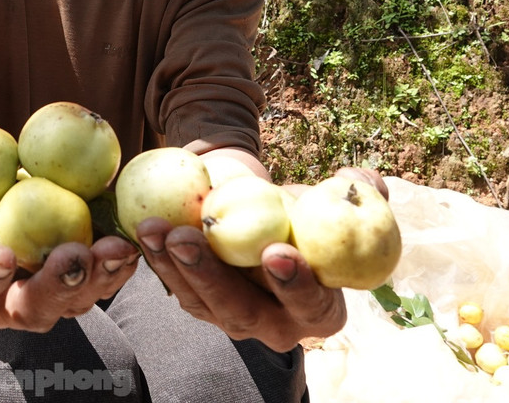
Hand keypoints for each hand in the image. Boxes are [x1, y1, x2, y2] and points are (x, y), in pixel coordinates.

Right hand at [0, 184, 139, 331]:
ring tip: (114, 248)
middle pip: (32, 309)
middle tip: (73, 255)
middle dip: (57, 286)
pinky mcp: (80, 276)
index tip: (2, 253)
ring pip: (75, 299)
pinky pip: (104, 277)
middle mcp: (8, 304)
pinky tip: (131, 241)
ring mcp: (49, 294)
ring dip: (99, 276)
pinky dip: (119, 262)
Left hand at [135, 166, 388, 351]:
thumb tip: (364, 184)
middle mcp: (276, 324)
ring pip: (200, 302)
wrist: (263, 213)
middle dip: (212, 276)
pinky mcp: (199, 302)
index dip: (295, 284)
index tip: (276, 252)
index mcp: (320, 308)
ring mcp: (232, 318)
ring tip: (154, 229)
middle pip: (242, 311)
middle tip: (189, 238)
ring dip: (173, 266)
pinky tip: (144, 231)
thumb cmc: (305, 211)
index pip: (311, 304)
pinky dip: (157, 260)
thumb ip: (358, 193)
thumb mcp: (332, 199)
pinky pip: (175, 287)